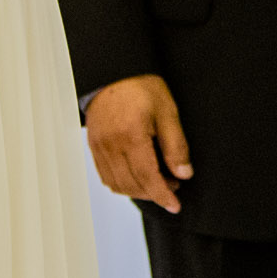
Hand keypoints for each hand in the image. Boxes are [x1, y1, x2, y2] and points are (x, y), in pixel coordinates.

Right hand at [84, 73, 192, 212]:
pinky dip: (122, 183)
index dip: (162, 195)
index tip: (175, 205)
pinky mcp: (93, 146)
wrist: (112, 72)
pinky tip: (137, 176)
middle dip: (154, 193)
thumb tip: (183, 173)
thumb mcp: (167, 112)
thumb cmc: (141, 86)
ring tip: (157, 180)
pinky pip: (106, 176)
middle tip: (173, 186)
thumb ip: (176, 145)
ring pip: (117, 184)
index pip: (147, 177)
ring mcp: (99, 147)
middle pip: (132, 185)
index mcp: (131, 136)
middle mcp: (111, 145)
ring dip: (138, 190)